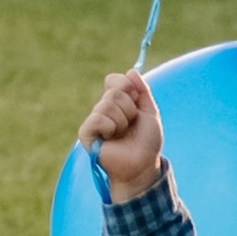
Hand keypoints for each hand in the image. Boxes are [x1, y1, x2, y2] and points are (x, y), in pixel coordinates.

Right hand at [77, 69, 164, 201]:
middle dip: (129, 108)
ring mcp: (94, 121)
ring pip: (106, 104)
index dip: (126, 85)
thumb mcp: (150, 112)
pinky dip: (110, 126)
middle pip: (113, 92)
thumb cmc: (146, 142)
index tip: (136, 99)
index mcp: (116, 103)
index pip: (113, 80)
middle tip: (131, 124)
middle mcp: (103, 110)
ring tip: (122, 134)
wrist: (143, 164)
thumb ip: (142, 90)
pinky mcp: (86, 134)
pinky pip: (96, 118)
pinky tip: (111, 137)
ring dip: (122, 120)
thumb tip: (131, 71)